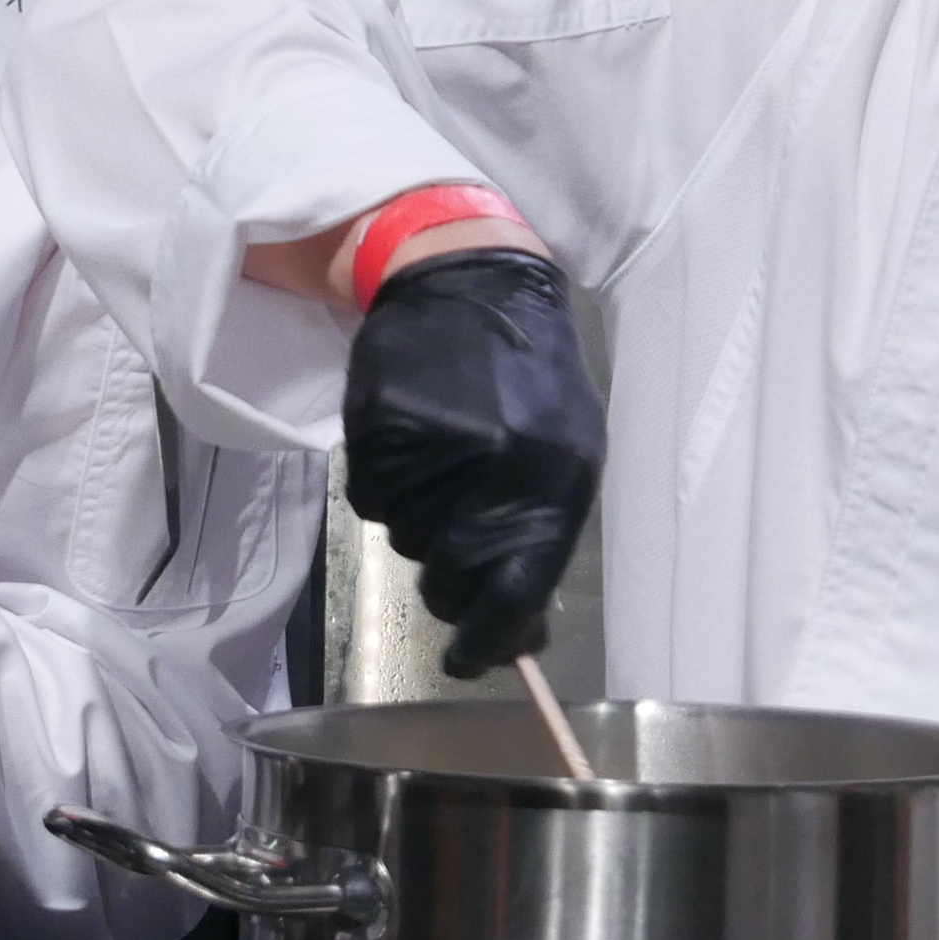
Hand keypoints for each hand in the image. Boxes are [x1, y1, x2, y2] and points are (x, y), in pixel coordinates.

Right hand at [340, 248, 602, 677]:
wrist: (467, 279)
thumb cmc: (529, 376)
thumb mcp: (568, 452)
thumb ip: (543, 541)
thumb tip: (521, 633)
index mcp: (557, 478)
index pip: (516, 592)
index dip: (489, 641)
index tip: (469, 660)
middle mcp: (495, 467)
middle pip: (450, 579)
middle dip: (449, 576)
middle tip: (455, 529)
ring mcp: (432, 444)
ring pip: (404, 538)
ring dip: (420, 517)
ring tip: (444, 457)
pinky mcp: (378, 424)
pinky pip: (370, 497)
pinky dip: (386, 480)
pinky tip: (413, 437)